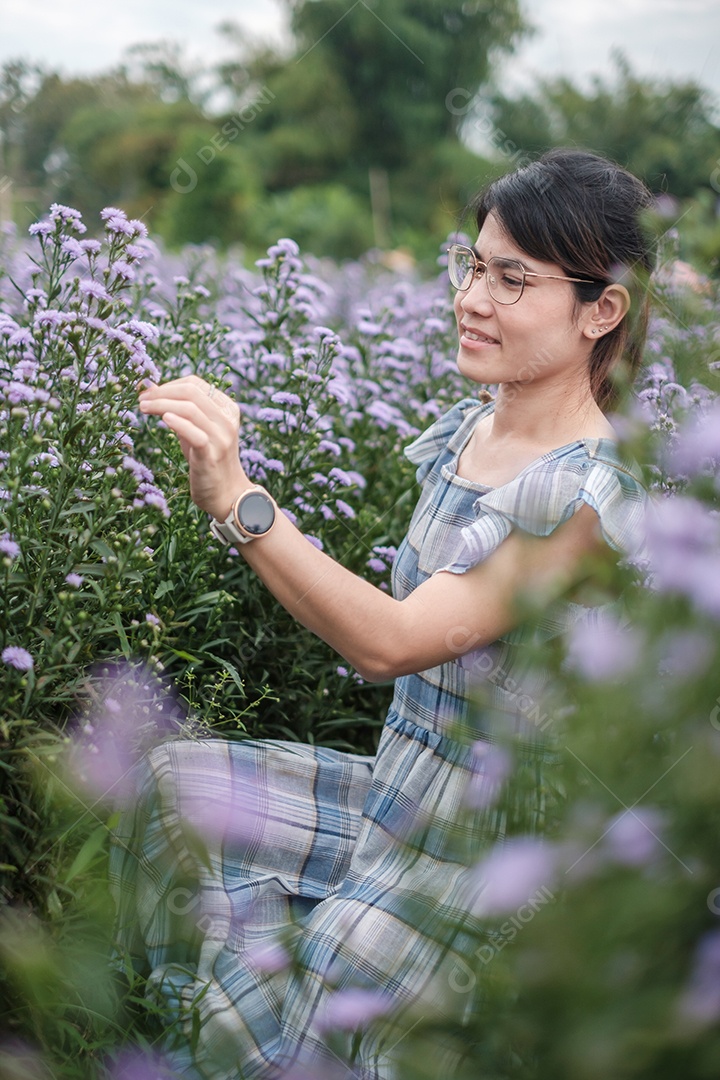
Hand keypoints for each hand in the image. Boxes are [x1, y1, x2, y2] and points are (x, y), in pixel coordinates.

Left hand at [138, 375, 249, 519]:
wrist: (227, 494)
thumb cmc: (207, 461)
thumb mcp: (195, 431)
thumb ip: (180, 412)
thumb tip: (151, 391)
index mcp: (226, 409)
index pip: (195, 384)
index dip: (168, 384)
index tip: (148, 392)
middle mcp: (227, 420)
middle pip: (191, 392)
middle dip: (161, 392)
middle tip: (141, 399)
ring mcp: (221, 438)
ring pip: (190, 409)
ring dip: (162, 404)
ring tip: (143, 408)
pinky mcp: (212, 455)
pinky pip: (195, 434)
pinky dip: (178, 424)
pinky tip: (164, 419)